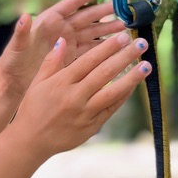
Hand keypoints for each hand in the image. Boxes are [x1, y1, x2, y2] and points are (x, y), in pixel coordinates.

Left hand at [0, 0, 125, 101]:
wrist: (14, 82)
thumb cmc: (13, 61)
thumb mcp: (17, 47)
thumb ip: (21, 32)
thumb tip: (23, 16)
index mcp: (48, 21)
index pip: (71, 4)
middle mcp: (60, 29)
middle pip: (86, 17)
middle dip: (104, 13)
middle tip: (123, 10)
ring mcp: (67, 43)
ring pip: (91, 33)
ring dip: (107, 30)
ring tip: (125, 28)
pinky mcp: (71, 57)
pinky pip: (90, 49)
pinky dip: (103, 48)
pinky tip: (116, 47)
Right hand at [13, 30, 149, 157]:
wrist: (31, 141)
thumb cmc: (32, 109)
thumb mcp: (37, 83)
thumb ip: (51, 61)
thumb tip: (63, 40)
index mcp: (61, 83)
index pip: (89, 60)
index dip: (108, 47)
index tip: (122, 36)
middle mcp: (75, 97)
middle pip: (104, 73)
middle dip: (124, 56)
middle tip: (141, 44)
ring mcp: (85, 113)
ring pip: (113, 92)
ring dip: (132, 78)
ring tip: (147, 65)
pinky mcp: (92, 126)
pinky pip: (111, 108)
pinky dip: (123, 96)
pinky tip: (133, 85)